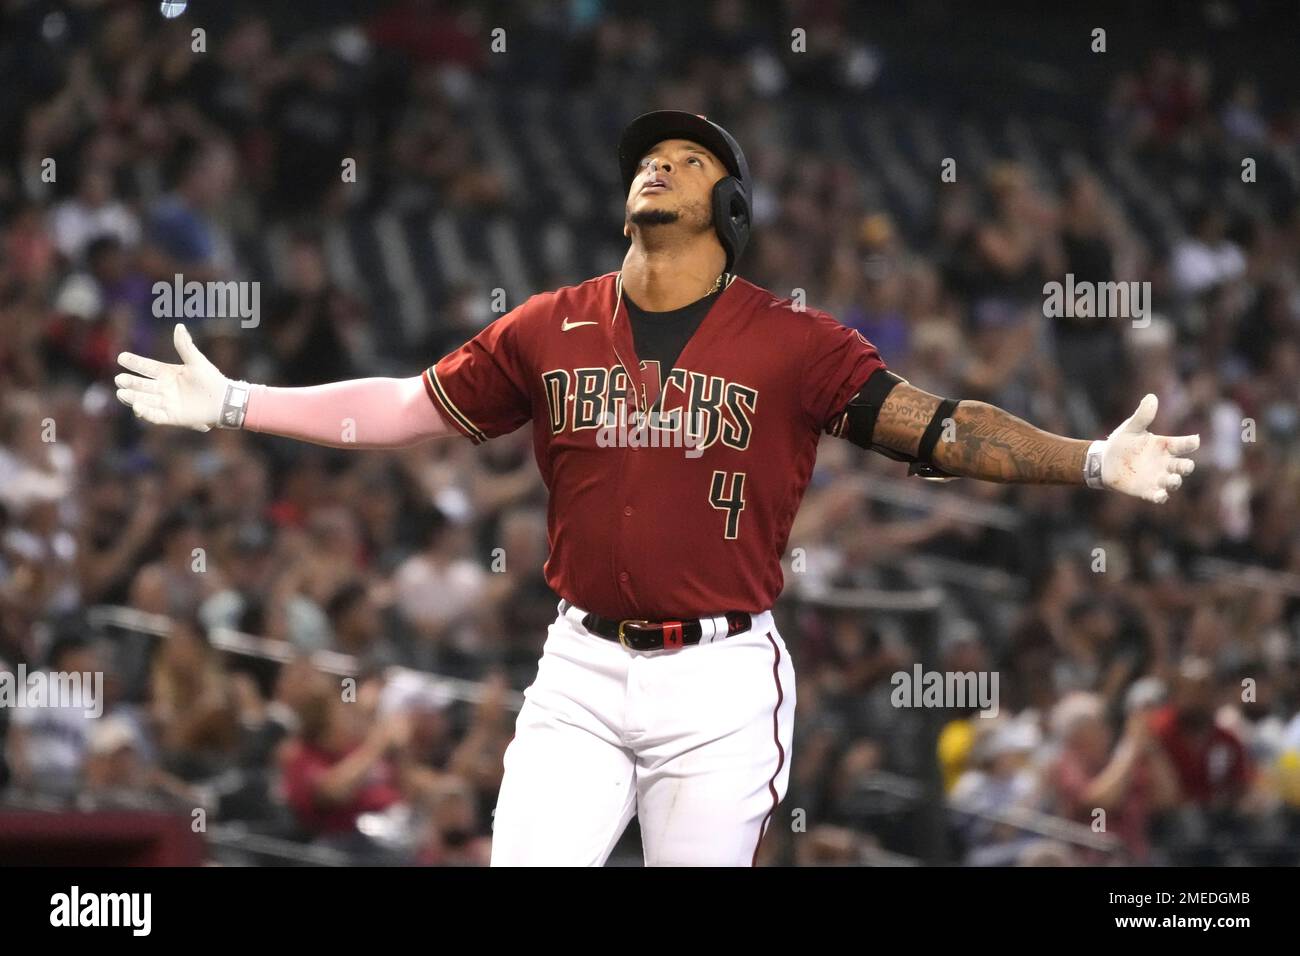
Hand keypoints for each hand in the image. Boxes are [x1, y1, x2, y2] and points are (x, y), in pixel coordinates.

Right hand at [115, 324, 230, 430]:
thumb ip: (185, 346)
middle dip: (129, 382)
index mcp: (168, 373)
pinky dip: (146, 412)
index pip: (146, 367)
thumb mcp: (196, 361)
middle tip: (119, 379)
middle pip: (141, 385)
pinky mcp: (172, 417)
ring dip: (132, 397)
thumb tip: (179, 326)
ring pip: (144, 399)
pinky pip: (155, 415)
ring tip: (121, 393)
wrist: (225, 400)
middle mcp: (164, 388)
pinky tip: (137, 408)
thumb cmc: (212, 379)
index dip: (134, 363)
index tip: (121, 357)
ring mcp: (166, 403)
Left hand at [1091, 394, 1197, 503]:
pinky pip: (1158, 496)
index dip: (1191, 442)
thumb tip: (1151, 397)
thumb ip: (1142, 415)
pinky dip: (1160, 496)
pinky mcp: (1146, 490)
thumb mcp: (1131, 427)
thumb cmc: (1122, 442)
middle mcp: (1166, 463)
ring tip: (1171, 480)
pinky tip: (1159, 496)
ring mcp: (1157, 477)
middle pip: (1183, 466)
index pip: (1184, 444)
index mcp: (1165, 446)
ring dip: (1175, 482)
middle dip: (1186, 467)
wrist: (1105, 461)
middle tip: (1185, 466)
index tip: (1195, 440)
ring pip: (1173, 482)